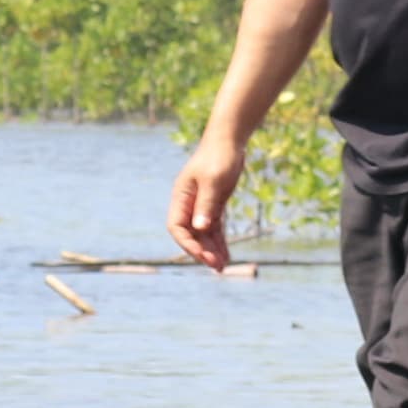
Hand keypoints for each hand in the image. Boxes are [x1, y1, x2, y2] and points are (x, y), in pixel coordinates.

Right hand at [168, 136, 244, 270]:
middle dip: (202, 251)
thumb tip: (200, 228)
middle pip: (191, 234)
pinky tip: (226, 255)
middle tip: (217, 267)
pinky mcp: (214, 205)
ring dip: (212, 250)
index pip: (177, 227)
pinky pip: (215, 228)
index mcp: (181, 197)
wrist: (230, 141)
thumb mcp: (213, 181)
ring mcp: (201, 206)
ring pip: (204, 234)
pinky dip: (219, 242)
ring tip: (222, 267)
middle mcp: (188, 204)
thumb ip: (206, 204)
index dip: (188, 243)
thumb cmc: (218, 157)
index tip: (203, 255)